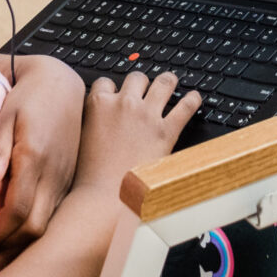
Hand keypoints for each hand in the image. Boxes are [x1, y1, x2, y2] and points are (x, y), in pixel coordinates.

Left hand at [0, 57, 85, 276]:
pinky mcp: (68, 182)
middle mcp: (55, 175)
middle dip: (4, 251)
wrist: (63, 84)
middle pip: (34, 228)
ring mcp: (65, 180)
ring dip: (18, 249)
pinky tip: (14, 243)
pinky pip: (53, 218)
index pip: (17, 211)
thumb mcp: (6, 117)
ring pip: (46, 228)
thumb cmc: (29, 99)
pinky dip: (32, 236)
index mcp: (36, 159)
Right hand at [74, 72, 200, 192]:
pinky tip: (194, 98)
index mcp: (98, 105)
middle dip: (141, 83)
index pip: (106, 81)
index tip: (118, 93)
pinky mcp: (166, 131)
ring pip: (163, 82)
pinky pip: (186, 106)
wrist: (105, 198)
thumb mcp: (83, 139)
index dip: (113, 88)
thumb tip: (102, 118)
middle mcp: (123, 104)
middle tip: (145, 92)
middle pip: (136, 77)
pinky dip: (192, 100)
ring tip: (171, 84)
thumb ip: (94, 121)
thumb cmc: (91, 176)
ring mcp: (146, 115)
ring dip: (167, 82)